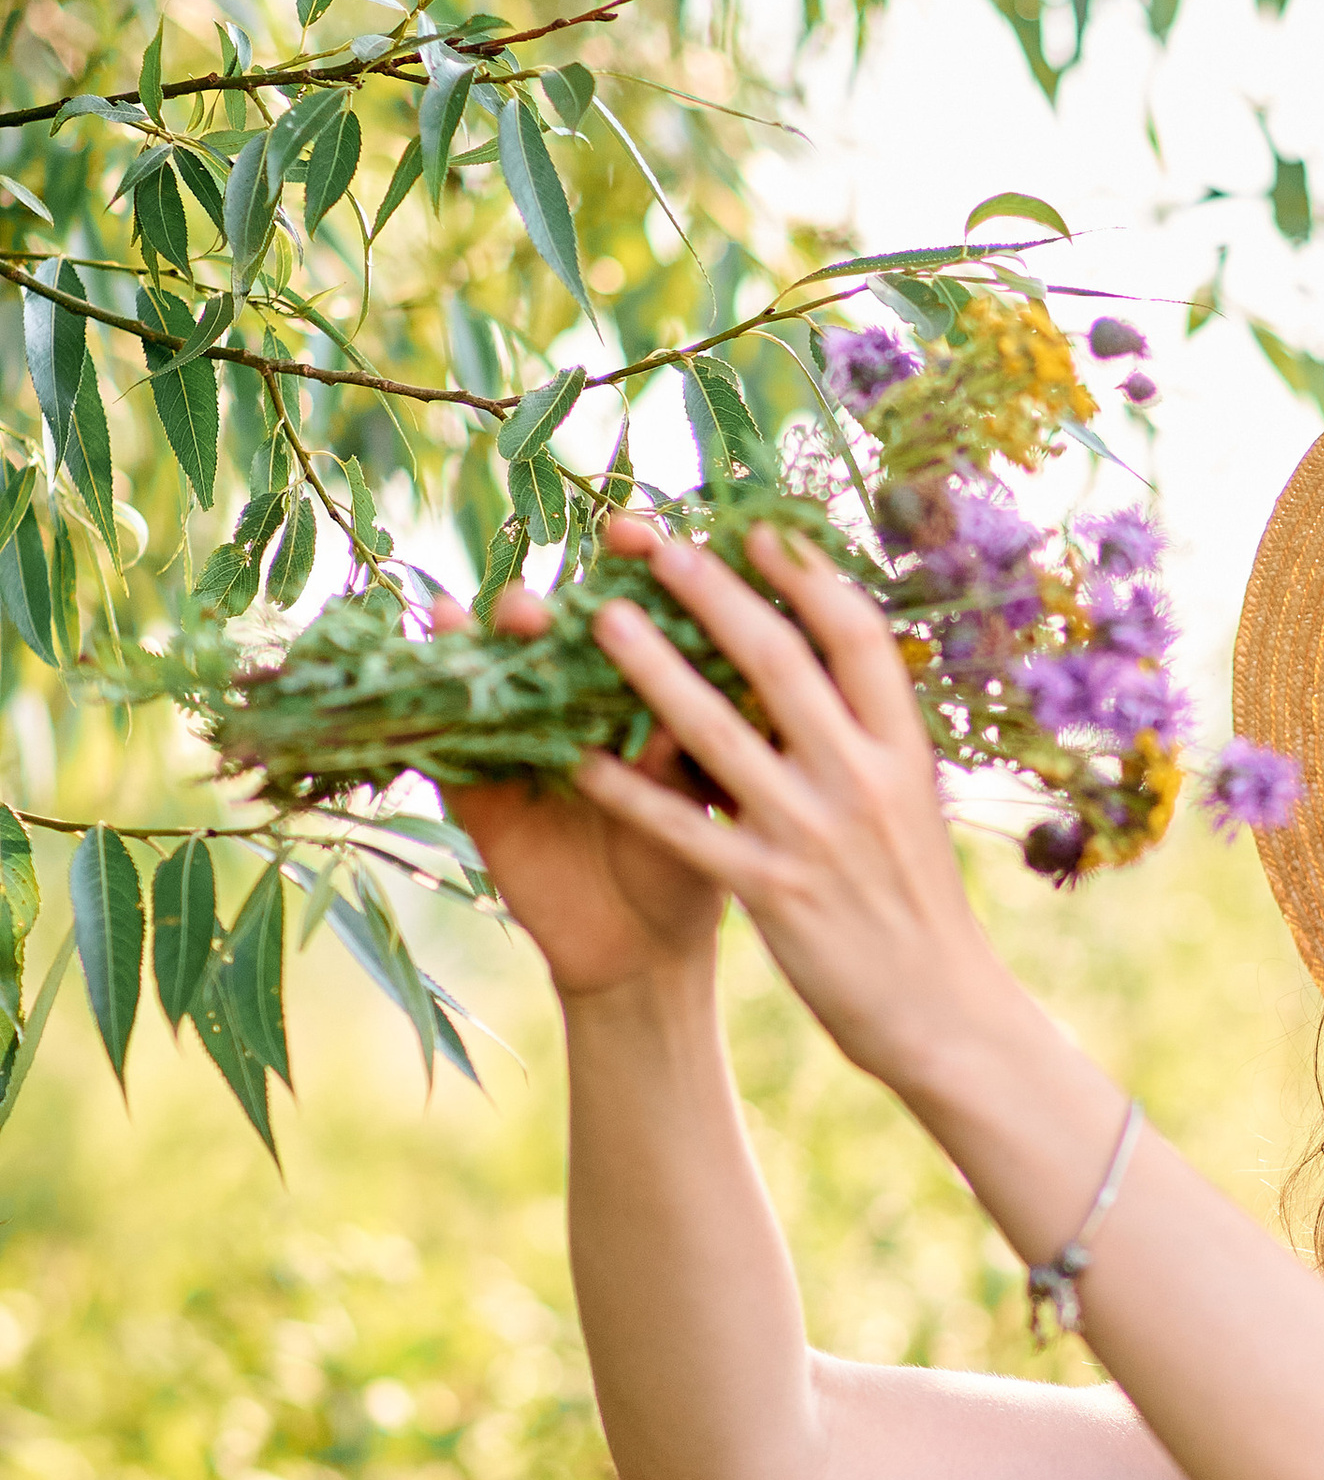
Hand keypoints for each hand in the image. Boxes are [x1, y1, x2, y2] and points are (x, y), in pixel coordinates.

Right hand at [433, 540, 728, 1004]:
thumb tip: (734, 651)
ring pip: (493, 665)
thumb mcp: (705, 792)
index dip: (629, 560)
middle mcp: (573, 696)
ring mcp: (519, 733)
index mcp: (639, 688)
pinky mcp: (475, 782)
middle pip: (550, 624)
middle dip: (551, 595)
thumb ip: (704, 726)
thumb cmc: (696, 860)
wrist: (647, 949)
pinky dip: (434, 690)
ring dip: (493, 633)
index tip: (633, 530)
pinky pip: (446, 731)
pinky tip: (433, 647)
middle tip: (551, 597)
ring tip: (512, 621)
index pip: (629, 603)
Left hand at [567, 516, 1016, 1086]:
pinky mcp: (771, 892)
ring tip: (598, 619)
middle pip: (783, 664)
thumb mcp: (913, 805)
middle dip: (716, 596)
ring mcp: (816, 835)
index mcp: (905, 751)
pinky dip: (629, 790)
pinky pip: (685, 827)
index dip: (808, 575)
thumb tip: (824, 662)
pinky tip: (578, 759)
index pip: (859, 638)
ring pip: (721, 734)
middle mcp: (864, 780)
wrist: (942, 1013)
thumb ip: (870, 739)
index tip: (759, 527)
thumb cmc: (920, 904)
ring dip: (653, 670)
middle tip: (658, 546)